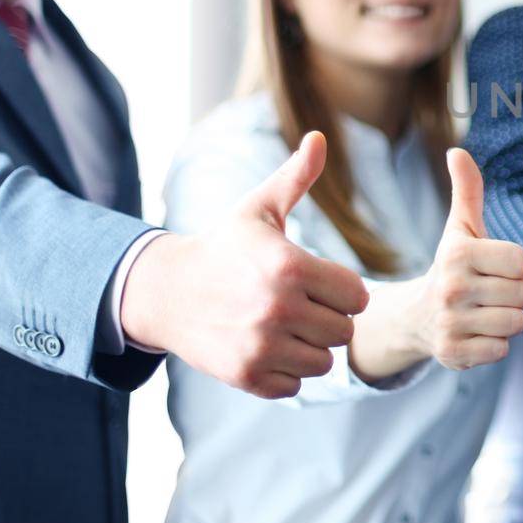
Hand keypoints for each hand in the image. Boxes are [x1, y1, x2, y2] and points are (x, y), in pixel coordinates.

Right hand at [122, 132, 370, 398]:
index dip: (342, 290)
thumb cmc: (224, 246)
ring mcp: (261, 345)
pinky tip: (267, 347)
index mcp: (290, 267)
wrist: (166, 291)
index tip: (318, 282)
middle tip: (300, 305)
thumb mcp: (259, 209)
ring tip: (285, 326)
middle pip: (344, 330)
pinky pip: (296, 384)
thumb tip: (320, 138)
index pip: (357, 296)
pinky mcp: (246, 375)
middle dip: (327, 318)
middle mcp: (278, 308)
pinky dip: (287, 372)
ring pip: (324, 361)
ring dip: (310, 346)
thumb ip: (296, 177)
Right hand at [395, 148, 522, 371]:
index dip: (515, 266)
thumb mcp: (460, 228)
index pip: (522, 262)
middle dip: (514, 293)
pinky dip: (494, 343)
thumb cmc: (452, 266)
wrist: (415, 316)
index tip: (494, 266)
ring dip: (507, 319)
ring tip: (483, 310)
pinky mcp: (453, 353)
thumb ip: (467, 190)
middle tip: (489, 291)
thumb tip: (457, 150)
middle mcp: (451, 288)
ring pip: (516, 323)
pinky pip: (501, 350)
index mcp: (458, 254)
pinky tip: (475, 332)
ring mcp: (450, 323)